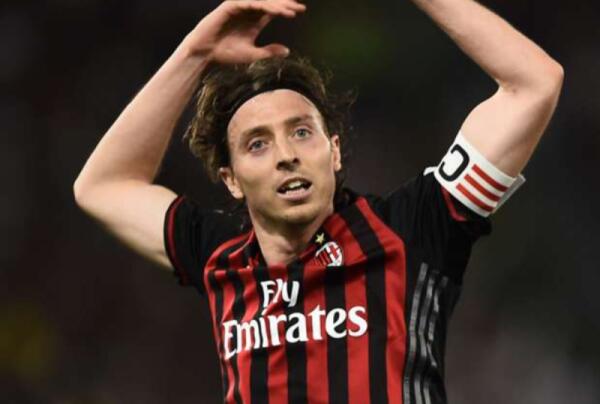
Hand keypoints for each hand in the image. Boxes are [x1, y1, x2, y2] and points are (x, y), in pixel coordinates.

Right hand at [183, 0, 305, 64]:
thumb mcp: (252, 54)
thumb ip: (269, 52)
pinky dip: (262, 5)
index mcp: (253, 20)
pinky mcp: (230, 6)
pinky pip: (249, 2)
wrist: (205, 53)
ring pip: (261, 1)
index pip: (273, 11)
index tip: (300, 11)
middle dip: (285, 4)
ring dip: (276, 4)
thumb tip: (288, 51)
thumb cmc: (226, 54)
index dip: (286, 9)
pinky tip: (274, 10)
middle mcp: (248, 11)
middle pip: (270, 3)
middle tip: (300, 8)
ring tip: (290, 10)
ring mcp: (239, 7)